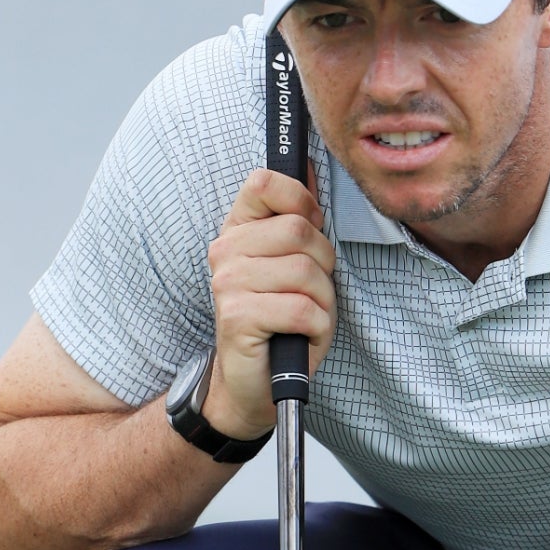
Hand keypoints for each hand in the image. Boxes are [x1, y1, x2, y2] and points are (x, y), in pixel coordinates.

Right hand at [203, 166, 336, 440]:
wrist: (254, 384)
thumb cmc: (281, 322)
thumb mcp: (295, 264)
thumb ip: (299, 219)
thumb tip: (310, 165)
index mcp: (238, 230)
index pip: (266, 183)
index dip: (303, 203)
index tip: (310, 232)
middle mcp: (225, 251)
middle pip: (300, 231)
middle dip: (323, 266)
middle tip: (310, 293)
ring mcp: (228, 283)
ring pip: (306, 272)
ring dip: (322, 302)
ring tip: (305, 319)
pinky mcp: (237, 316)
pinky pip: (303, 309)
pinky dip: (316, 327)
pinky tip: (300, 337)